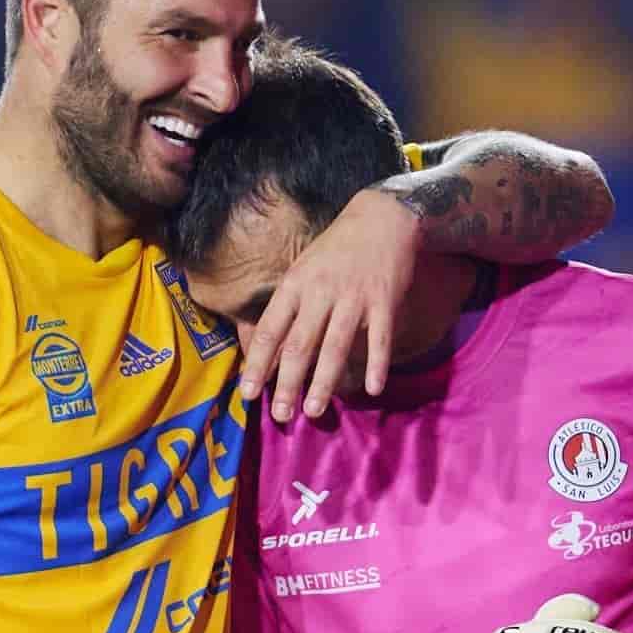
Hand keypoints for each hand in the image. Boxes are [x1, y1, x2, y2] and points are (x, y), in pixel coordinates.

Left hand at [239, 189, 419, 421]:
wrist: (382, 217)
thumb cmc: (335, 250)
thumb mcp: (302, 270)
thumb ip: (287, 307)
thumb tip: (262, 347)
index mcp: (296, 284)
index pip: (271, 329)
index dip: (258, 362)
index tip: (247, 393)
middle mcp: (321, 292)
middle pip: (300, 344)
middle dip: (287, 383)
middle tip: (281, 415)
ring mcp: (354, 298)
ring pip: (335, 346)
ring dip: (324, 382)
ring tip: (314, 411)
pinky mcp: (384, 302)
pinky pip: (379, 338)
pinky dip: (376, 364)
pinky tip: (371, 389)